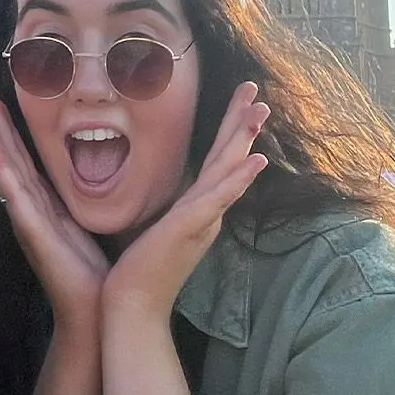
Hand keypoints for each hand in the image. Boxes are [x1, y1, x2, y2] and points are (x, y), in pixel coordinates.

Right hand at [0, 86, 108, 318]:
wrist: (95, 310)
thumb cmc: (97, 273)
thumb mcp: (91, 225)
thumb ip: (86, 201)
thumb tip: (103, 174)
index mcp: (46, 205)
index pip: (24, 159)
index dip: (12, 130)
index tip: (2, 100)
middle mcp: (32, 209)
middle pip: (8, 158)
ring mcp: (29, 221)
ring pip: (7, 170)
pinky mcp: (34, 233)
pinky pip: (17, 197)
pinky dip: (5, 173)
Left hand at [102, 83, 269, 317]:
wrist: (133, 306)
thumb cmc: (140, 270)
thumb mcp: (160, 228)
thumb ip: (175, 210)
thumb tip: (179, 196)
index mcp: (199, 207)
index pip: (218, 160)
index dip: (231, 129)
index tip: (242, 100)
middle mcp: (207, 210)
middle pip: (229, 158)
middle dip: (242, 121)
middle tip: (256, 87)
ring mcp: (203, 219)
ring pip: (228, 171)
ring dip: (245, 139)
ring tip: (261, 110)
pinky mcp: (191, 229)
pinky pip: (219, 199)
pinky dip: (239, 180)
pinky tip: (257, 160)